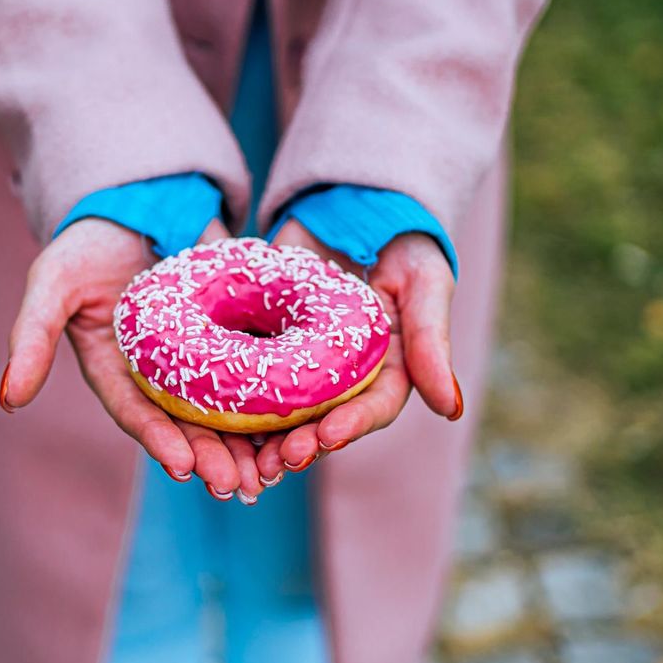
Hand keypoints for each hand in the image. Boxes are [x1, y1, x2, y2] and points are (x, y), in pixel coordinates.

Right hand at [0, 218, 268, 502]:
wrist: (141, 197)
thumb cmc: (90, 240)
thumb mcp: (54, 279)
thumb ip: (31, 336)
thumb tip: (7, 400)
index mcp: (116, 370)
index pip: (137, 413)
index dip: (159, 440)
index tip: (182, 467)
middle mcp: (159, 374)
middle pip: (187, 424)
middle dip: (210, 456)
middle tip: (236, 485)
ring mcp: (200, 357)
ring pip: (227, 409)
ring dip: (246, 444)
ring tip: (271, 472)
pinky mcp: (236, 334)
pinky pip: (261, 371)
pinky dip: (278, 399)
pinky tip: (302, 423)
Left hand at [254, 220, 462, 480]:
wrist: (350, 200)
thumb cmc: (401, 240)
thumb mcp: (425, 283)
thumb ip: (431, 342)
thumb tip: (450, 409)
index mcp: (389, 370)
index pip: (374, 408)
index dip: (351, 425)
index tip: (327, 437)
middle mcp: (345, 377)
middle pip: (324, 421)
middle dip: (303, 444)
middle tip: (279, 462)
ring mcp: (302, 362)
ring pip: (282, 410)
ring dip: (266, 439)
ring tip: (247, 459)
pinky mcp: (264, 341)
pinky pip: (244, 374)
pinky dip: (230, 400)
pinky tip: (212, 419)